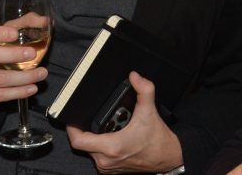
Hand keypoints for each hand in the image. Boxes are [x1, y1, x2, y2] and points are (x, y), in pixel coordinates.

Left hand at [67, 71, 183, 173]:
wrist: (169, 158)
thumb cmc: (158, 141)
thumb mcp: (150, 111)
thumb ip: (143, 90)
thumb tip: (135, 76)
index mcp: (111, 147)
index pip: (78, 141)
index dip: (72, 128)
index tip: (72, 118)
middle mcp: (106, 161)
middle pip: (82, 145)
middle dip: (84, 130)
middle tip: (89, 118)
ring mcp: (108, 168)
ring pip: (89, 152)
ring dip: (92, 140)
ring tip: (101, 126)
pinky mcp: (111, 171)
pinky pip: (97, 158)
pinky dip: (99, 148)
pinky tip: (108, 137)